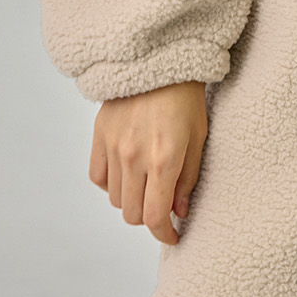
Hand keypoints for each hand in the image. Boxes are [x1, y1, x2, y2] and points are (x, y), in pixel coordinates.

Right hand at [89, 80, 208, 245]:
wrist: (159, 60)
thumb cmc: (186, 97)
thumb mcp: (198, 137)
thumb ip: (188, 179)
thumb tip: (179, 212)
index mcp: (164, 158)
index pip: (154, 216)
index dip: (164, 234)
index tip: (173, 236)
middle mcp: (135, 156)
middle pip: (132, 214)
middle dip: (150, 217)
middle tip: (162, 206)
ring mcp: (113, 146)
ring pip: (116, 199)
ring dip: (132, 200)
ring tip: (147, 184)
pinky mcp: (99, 135)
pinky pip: (98, 178)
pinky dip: (111, 184)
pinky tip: (126, 173)